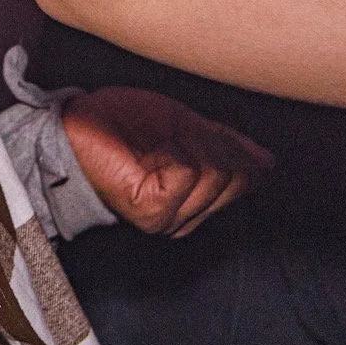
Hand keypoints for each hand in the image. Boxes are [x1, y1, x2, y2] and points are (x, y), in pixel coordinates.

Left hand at [61, 85, 273, 236]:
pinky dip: (173, 149)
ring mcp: (170, 218)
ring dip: (189, 142)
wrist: (78, 126)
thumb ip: (226, 144)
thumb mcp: (186, 128)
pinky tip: (152, 150)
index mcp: (197, 201)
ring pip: (213, 172)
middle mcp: (186, 218)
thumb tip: (267, 161)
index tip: (197, 128)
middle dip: (209, 141)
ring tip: (160, 141)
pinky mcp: (153, 210)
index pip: (246, 177)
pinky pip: (189, 170)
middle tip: (173, 133)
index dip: (230, 143)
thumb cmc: (121, 126)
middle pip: (233, 175)